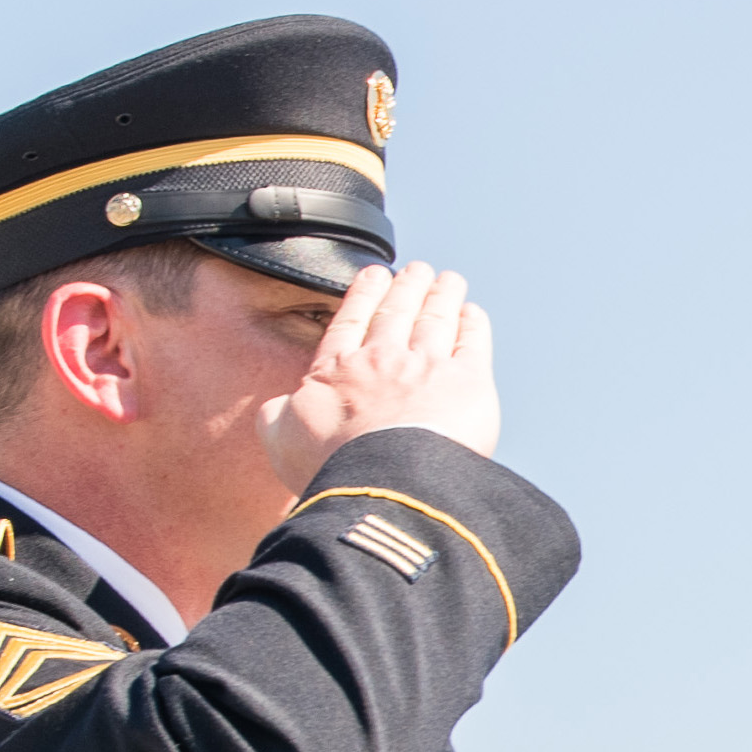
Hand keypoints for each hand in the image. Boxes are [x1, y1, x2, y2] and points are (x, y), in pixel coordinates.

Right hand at [261, 263, 500, 482]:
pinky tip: (472, 312)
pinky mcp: (467, 382)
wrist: (385, 482)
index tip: (373, 275)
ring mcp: (426, 367)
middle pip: (397, 313)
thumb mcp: (282, 440)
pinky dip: (473, 324)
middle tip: (416, 270)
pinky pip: (471, 343)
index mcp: (338, 371)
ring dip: (441, 295)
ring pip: (435, 320)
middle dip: (407, 287)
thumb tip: (279, 407)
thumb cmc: (335, 468)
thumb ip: (278, 417)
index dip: (364, 295)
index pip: (351, 322)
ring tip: (447, 280)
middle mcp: (383, 360)